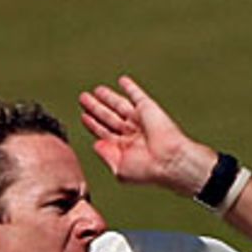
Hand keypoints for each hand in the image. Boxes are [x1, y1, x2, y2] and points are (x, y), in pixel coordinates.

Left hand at [79, 76, 214, 196]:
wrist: (168, 160)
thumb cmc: (146, 170)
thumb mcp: (120, 169)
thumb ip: (106, 156)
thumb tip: (96, 144)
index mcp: (124, 148)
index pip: (104, 132)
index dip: (93, 124)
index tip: (83, 116)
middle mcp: (131, 133)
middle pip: (108, 117)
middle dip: (95, 108)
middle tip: (83, 98)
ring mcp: (139, 120)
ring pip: (119, 104)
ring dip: (107, 97)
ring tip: (95, 90)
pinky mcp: (147, 108)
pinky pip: (137, 94)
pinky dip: (130, 87)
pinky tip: (122, 80)